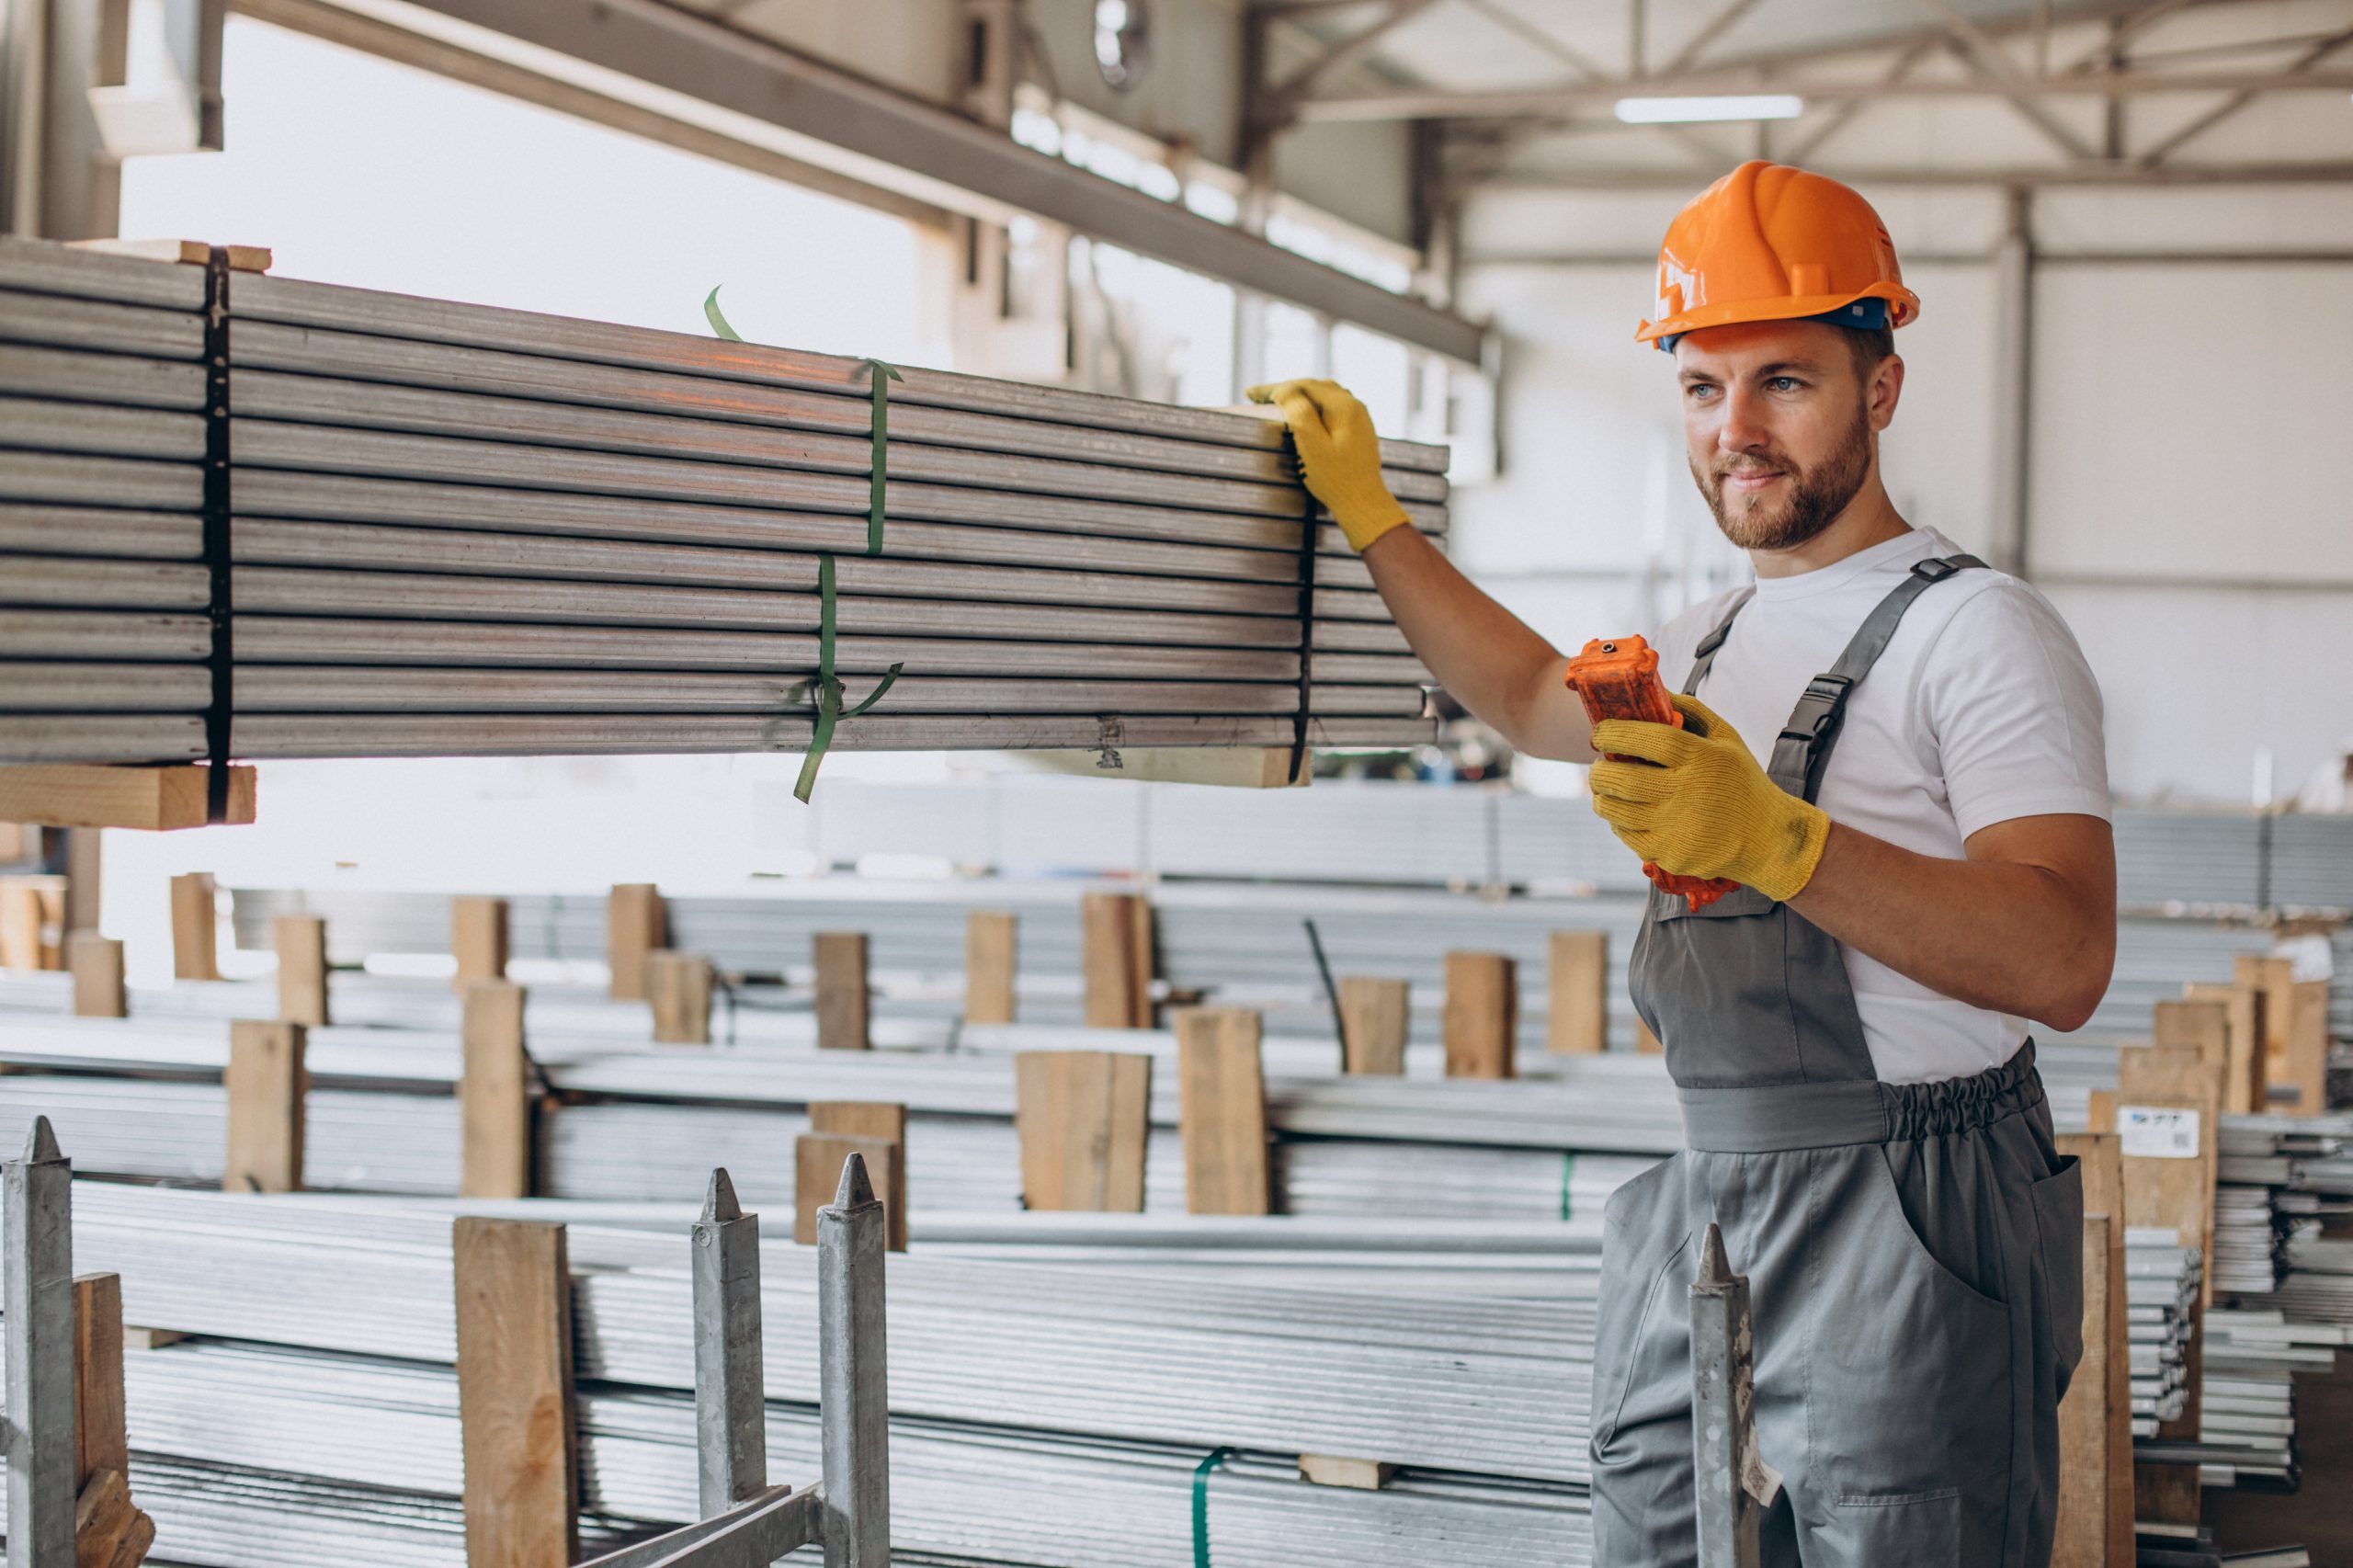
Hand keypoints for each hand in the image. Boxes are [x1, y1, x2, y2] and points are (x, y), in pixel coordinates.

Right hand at [1244, 377, 1410, 552]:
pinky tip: (1302, 414)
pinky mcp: (1358, 430)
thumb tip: (1285, 390)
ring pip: (1324, 396)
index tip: (1249, 393)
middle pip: (1314, 387)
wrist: (1363, 503)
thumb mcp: (1312, 445)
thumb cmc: (1335, 479)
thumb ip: (1299, 413)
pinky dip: (1312, 406)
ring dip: (1299, 396)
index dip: (1274, 387)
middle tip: (1257, 396)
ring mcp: (1359, 417)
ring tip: (1276, 401)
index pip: (1303, 385)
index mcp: (1344, 406)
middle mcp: (1355, 405)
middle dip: (1285, 389)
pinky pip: (1331, 408)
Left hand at [1589, 695, 1829, 904]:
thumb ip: (1690, 711)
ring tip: (1608, 787)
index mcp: (1699, 758)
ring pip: (1614, 810)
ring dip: (1602, 796)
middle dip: (1598, 770)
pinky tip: (1628, 813)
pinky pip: (1626, 835)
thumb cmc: (1742, 781)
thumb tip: (1654, 690)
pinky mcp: (1670, 854)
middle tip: (1599, 765)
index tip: (1600, 733)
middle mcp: (1685, 792)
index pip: (1643, 739)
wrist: (1766, 838)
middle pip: (1620, 778)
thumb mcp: (1726, 738)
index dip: (1613, 733)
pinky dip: (1620, 822)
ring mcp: (1676, 828)